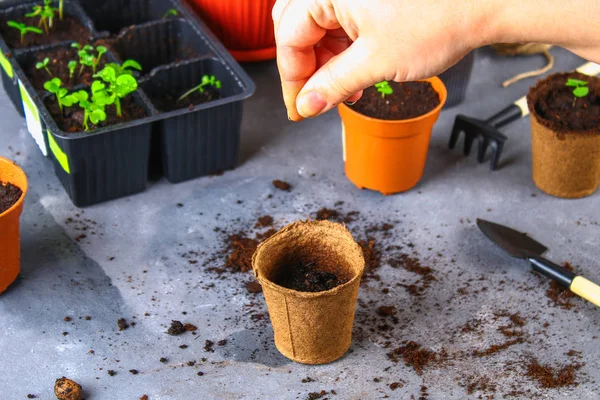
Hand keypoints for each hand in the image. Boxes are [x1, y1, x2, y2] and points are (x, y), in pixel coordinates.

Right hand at [273, 0, 482, 120]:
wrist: (484, 1)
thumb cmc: (439, 19)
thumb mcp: (376, 61)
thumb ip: (333, 84)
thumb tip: (307, 104)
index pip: (288, 38)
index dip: (292, 79)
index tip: (299, 108)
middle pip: (296, 27)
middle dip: (305, 67)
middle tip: (316, 98)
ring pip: (318, 25)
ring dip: (325, 59)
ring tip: (344, 89)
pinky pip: (340, 19)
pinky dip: (342, 47)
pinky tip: (355, 71)